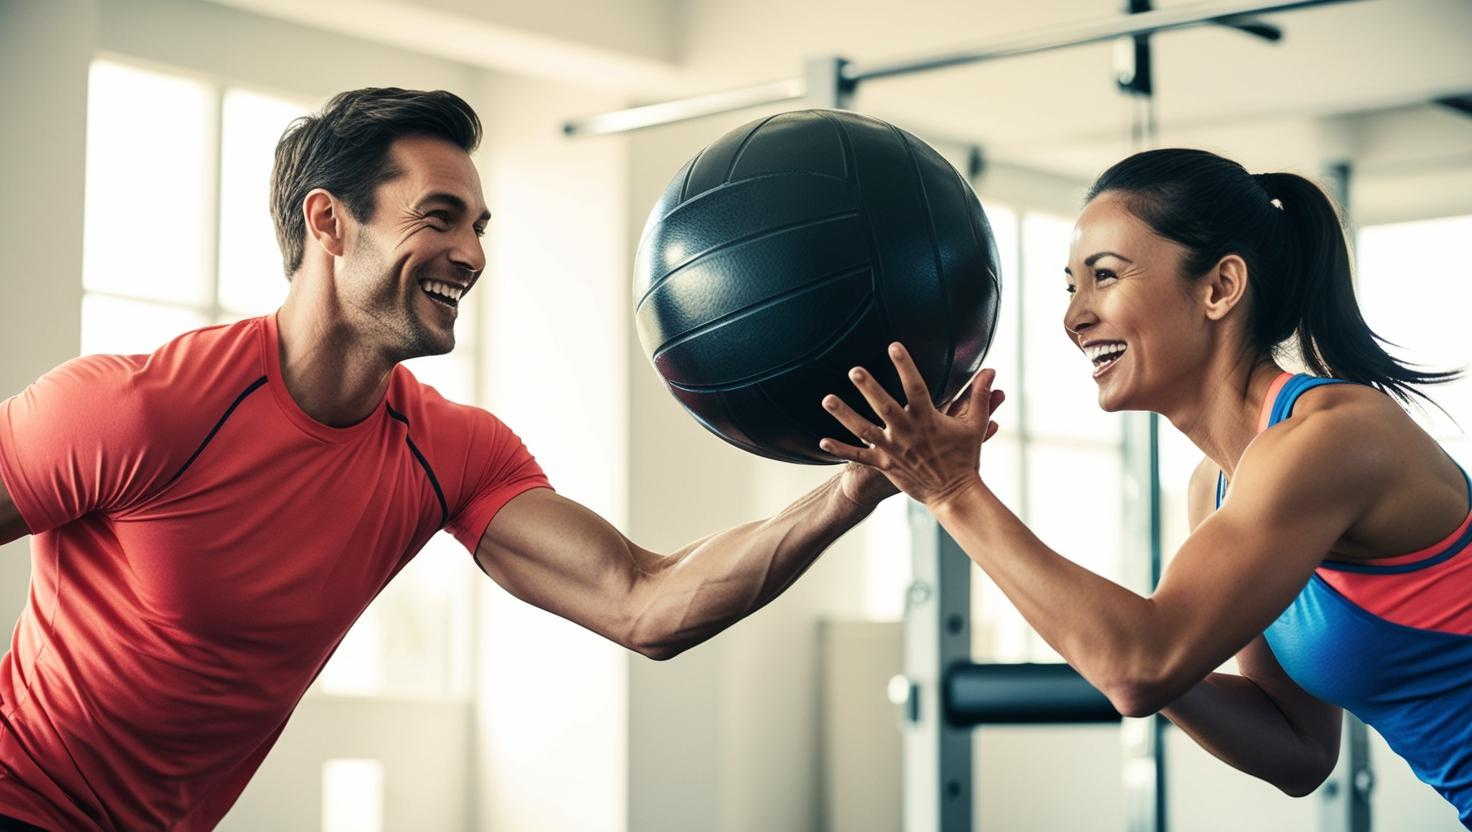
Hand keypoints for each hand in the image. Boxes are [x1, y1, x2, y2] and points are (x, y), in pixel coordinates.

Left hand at [819, 342, 1003, 509]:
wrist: (954, 494)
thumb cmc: (965, 458)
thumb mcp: (975, 426)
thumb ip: (980, 396)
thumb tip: (991, 371)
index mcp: (928, 419)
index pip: (915, 387)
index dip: (905, 365)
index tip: (894, 346)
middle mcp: (907, 432)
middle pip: (884, 407)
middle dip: (869, 388)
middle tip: (854, 370)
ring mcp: (893, 450)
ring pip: (864, 430)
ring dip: (845, 415)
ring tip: (827, 400)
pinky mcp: (885, 465)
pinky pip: (859, 457)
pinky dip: (841, 449)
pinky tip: (822, 440)